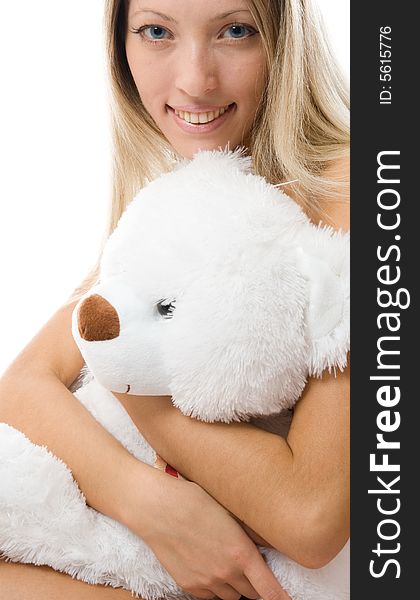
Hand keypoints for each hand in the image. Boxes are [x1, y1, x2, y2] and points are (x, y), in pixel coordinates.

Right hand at [122, 462, 289, 599]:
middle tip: (254, 568)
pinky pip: (210, 596)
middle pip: (252, 594)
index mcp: (241, 553)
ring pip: (231, 597)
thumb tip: (266, 545)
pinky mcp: (188, 585)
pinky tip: (210, 567)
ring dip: (235, 586)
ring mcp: (206, 582)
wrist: (157, 507)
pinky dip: (215, 588)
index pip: (270, 590)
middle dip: (257, 585)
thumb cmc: (194, 500)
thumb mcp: (229, 512)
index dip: (281, 598)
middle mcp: (226, 572)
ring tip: (229, 564)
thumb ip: (249, 534)